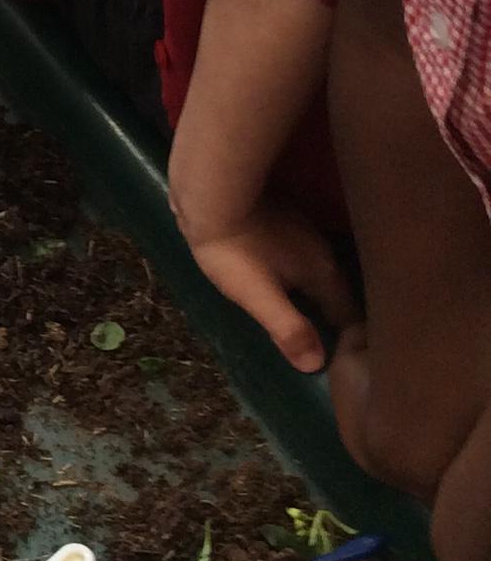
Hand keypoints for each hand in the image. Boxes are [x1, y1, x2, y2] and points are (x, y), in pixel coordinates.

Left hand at [176, 196, 354, 373]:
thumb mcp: (258, 296)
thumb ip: (289, 329)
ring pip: (320, 271)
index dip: (349, 338)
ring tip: (308, 316)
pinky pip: (303, 256)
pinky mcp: (286, 221)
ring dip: (316, 293)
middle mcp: (323, 251)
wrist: (211, 196)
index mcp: (324, 272)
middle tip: (327, 341)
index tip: (348, 359)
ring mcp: (305, 232)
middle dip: (334, 315)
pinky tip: (285, 280)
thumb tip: (316, 365)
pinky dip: (300, 273)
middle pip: (337, 291)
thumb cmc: (234, 251)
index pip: (349, 313)